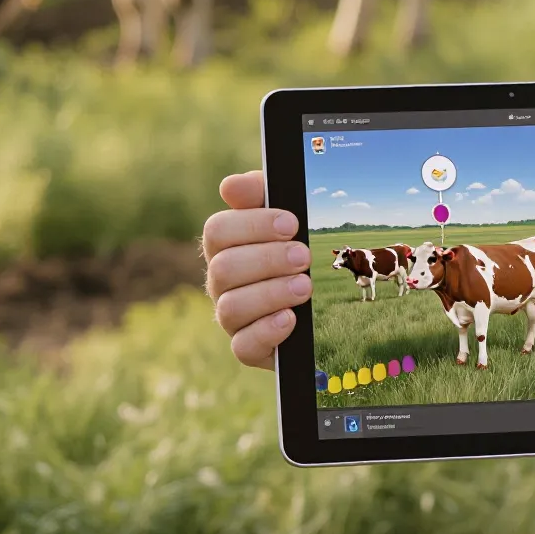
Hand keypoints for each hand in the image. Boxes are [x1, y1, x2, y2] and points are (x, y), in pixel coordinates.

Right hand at [203, 171, 310, 368]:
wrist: (316, 307)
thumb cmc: (294, 251)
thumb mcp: (285, 219)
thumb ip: (261, 195)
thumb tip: (231, 186)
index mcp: (226, 247)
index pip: (218, 231)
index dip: (252, 225)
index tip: (291, 223)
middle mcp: (221, 283)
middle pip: (224, 269)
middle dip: (268, 260)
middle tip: (304, 256)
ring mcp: (232, 317)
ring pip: (231, 308)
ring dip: (271, 294)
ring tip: (304, 287)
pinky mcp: (249, 347)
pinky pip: (243, 347)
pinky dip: (266, 331)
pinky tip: (290, 318)